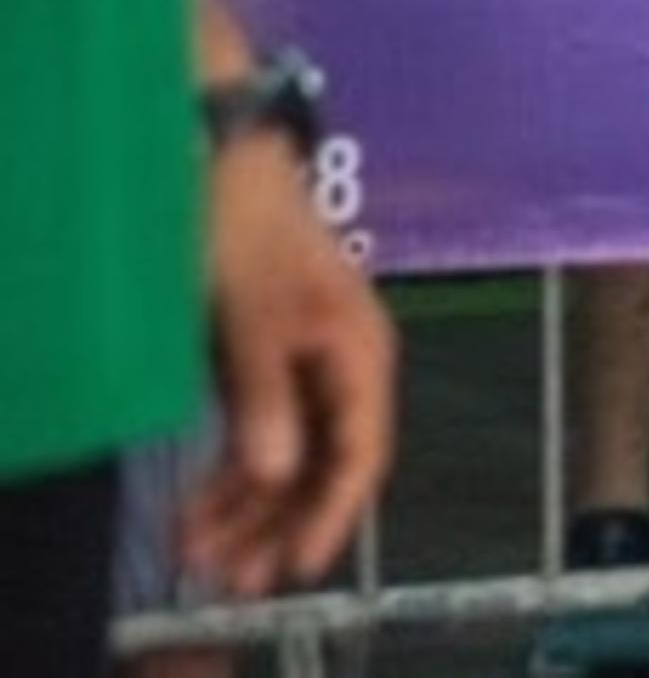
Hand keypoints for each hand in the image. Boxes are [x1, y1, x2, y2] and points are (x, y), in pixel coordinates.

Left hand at [185, 136, 396, 592]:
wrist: (226, 158)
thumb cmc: (248, 225)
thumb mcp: (251, 314)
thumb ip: (266, 393)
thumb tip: (277, 470)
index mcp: (361, 350)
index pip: (362, 451)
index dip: (333, 512)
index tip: (298, 562)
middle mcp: (345, 363)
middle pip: (325, 463)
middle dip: (281, 522)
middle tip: (236, 577)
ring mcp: (308, 361)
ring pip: (290, 453)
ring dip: (250, 504)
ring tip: (202, 550)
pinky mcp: (271, 357)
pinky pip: (262, 429)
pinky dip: (233, 469)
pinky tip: (200, 501)